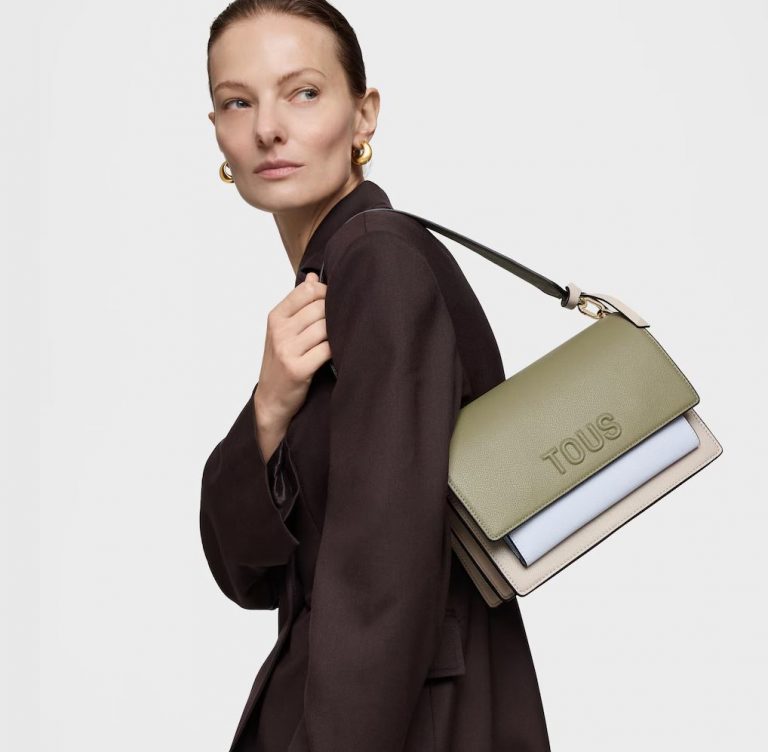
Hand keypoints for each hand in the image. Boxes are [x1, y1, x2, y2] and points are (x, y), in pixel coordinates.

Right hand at [254, 272, 330, 435]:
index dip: (326, 292)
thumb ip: (298, 304)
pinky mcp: (298, 368)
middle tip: (347, 320)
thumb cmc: (280, 362)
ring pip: (325, 328)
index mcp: (275, 318)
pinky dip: (338, 349)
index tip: (336, 301)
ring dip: (339, 332)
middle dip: (336, 313)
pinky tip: (342, 351)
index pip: (306, 291)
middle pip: (319, 308)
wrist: (271, 399)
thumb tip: (313, 276)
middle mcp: (279, 332)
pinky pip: (327, 349)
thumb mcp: (282, 331)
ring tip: (346, 336)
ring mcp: (287, 350)